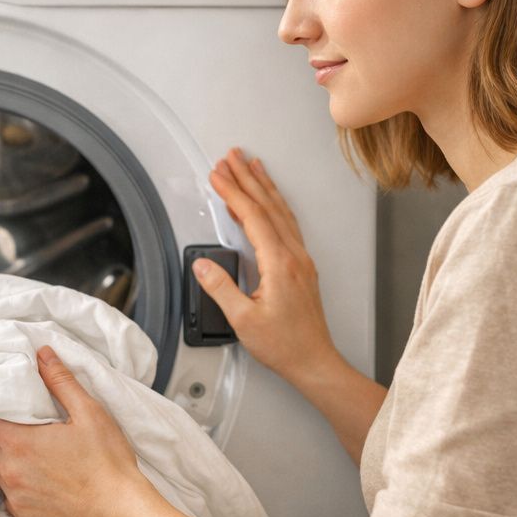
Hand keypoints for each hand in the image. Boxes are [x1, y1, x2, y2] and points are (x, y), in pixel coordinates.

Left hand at [0, 346, 150, 516]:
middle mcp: (9, 472)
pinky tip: (42, 483)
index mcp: (19, 443)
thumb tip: (42, 354)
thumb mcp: (89, 413)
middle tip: (13, 427)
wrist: (121, 516)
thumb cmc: (108, 463)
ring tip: (31, 456)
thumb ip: (61, 382)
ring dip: (6, 462)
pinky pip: (11, 499)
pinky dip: (20, 489)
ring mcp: (15, 499)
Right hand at [198, 148, 340, 386]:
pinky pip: (287, 224)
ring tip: (251, 166)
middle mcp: (294, 256)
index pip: (252, 217)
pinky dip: (273, 206)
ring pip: (281, 212)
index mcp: (279, 264)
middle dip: (247, 178)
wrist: (314, 361)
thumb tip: (202, 265)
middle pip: (268, 206)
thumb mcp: (243, 320)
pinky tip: (266, 202)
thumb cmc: (284, 345)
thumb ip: (221, 288)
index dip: (233, 192)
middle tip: (232, 156)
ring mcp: (300, 260)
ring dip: (264, 186)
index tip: (217, 174)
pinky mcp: (301, 266)